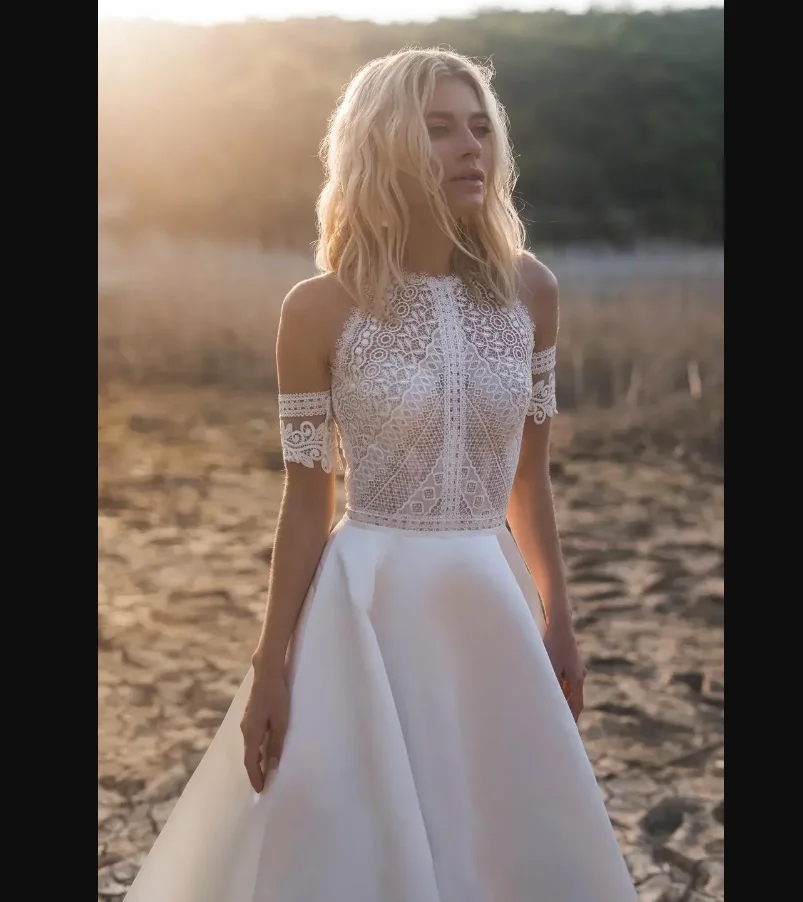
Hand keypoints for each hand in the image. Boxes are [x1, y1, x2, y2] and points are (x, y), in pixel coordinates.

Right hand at [240, 671, 289, 791]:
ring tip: (265, 771)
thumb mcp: (280, 721)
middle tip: (263, 784)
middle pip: (249, 755)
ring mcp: (246, 722)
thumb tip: (272, 765)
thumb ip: (276, 743)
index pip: (250, 762)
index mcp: (251, 733)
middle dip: (255, 771)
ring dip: (256, 759)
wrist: (267, 673)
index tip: (260, 790)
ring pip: (250, 746)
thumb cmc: (276, 696)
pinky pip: (252, 737)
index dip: (255, 777)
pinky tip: (264, 749)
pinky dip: (257, 748)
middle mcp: (245, 729)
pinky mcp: (251, 715)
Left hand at [543, 618, 586, 721]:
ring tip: (552, 709)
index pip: (576, 704)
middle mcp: (579, 674)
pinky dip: (559, 686)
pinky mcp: (569, 660)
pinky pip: (565, 678)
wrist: (559, 623)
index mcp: (576, 679)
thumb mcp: (549, 666)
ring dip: (562, 697)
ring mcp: (576, 667)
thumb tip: (547, 700)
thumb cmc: (552, 644)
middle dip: (567, 710)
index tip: (568, 731)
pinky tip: (550, 687)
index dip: (572, 719)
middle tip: (560, 724)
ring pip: (569, 687)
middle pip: (574, 697)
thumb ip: (550, 684)